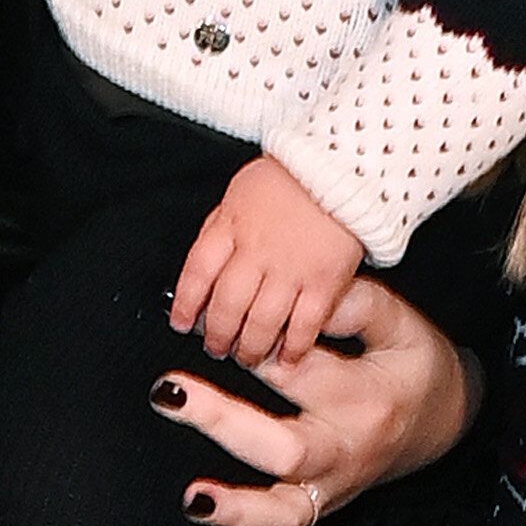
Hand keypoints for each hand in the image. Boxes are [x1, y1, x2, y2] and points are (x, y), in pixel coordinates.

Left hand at [153, 275, 473, 525]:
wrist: (445, 423)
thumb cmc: (415, 367)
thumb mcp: (403, 327)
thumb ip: (357, 306)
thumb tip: (306, 296)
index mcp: (363, 398)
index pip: (299, 372)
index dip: (254, 348)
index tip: (214, 324)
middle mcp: (345, 449)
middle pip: (283, 447)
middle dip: (222, 422)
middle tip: (169, 392)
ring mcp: (332, 486)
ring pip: (284, 510)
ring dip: (237, 509)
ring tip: (193, 499)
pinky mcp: (322, 505)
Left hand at [170, 157, 373, 368]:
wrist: (345, 167)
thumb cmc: (292, 177)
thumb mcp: (240, 192)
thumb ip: (221, 228)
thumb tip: (202, 268)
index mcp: (232, 225)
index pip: (197, 273)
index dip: (184, 304)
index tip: (181, 323)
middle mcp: (257, 251)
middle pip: (226, 305)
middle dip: (216, 335)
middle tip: (215, 348)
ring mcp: (292, 269)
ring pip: (261, 322)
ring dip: (250, 348)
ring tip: (247, 357)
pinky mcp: (326, 282)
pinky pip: (305, 325)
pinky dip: (293, 347)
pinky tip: (286, 357)